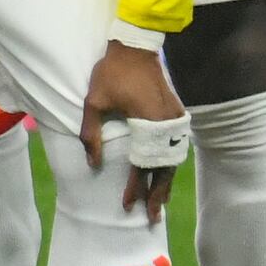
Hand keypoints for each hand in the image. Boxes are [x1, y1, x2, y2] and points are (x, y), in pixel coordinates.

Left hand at [78, 37, 189, 224]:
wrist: (136, 46)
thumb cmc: (111, 73)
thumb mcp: (94, 102)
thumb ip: (91, 134)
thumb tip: (93, 164)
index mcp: (145, 123)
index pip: (140, 165)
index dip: (134, 188)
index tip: (127, 205)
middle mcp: (164, 125)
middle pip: (162, 169)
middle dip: (156, 195)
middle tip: (151, 218)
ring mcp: (173, 120)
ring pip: (172, 160)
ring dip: (165, 183)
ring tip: (159, 204)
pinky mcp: (175, 114)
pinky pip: (175, 148)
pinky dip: (170, 165)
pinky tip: (166, 177)